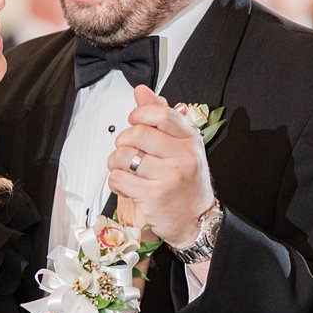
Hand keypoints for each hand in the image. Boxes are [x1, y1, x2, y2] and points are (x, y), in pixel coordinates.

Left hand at [105, 85, 213, 247]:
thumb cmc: (187, 183)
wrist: (196, 221)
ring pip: (123, 156)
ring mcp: (169, 176)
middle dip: (123, 141)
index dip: (140, 114)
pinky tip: (125, 184)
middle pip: (137, 134)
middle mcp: (183, 156)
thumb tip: (141, 91)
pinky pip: (119, 178)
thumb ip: (161, 117)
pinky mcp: (153, 195)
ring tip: (124, 169)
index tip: (134, 121)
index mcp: (190, 140)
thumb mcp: (182, 147)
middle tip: (127, 151)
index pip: (162, 114)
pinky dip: (115, 181)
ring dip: (115, 162)